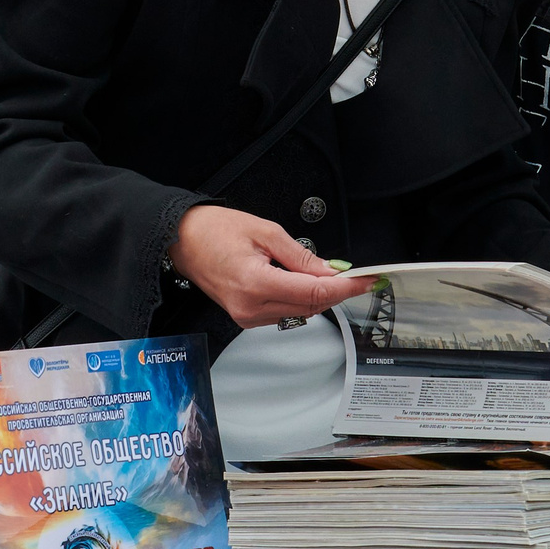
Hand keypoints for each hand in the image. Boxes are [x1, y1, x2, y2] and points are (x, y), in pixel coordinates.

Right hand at [168, 206, 374, 327]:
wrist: (182, 239)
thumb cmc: (213, 230)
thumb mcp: (265, 232)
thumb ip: (301, 256)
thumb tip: (331, 271)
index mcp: (256, 284)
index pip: (315, 293)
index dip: (347, 287)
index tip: (367, 280)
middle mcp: (251, 307)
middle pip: (311, 306)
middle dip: (337, 291)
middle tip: (357, 276)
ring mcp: (247, 316)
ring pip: (300, 312)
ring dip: (319, 296)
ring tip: (328, 276)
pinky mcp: (246, 317)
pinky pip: (285, 312)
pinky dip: (300, 299)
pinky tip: (304, 284)